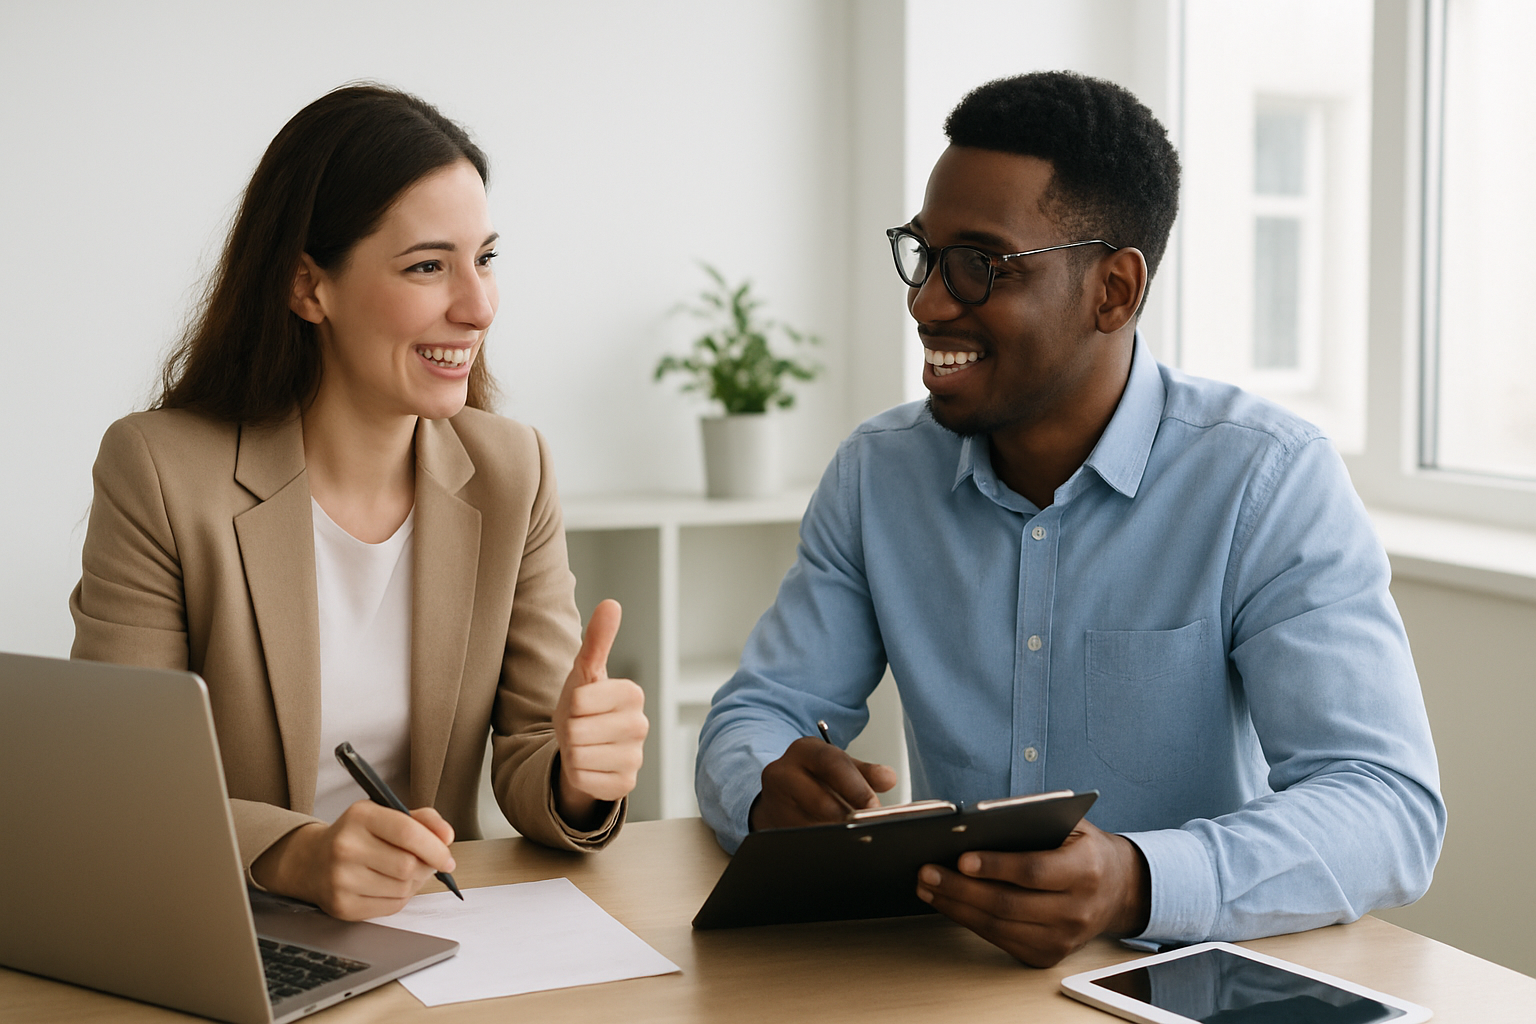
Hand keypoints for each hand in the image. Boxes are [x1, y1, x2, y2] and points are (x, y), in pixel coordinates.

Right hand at [250, 801, 455, 920]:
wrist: (312, 861)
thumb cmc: (357, 836)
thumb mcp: (386, 814)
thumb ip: (422, 819)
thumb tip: (447, 835)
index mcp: (360, 817)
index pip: (408, 832)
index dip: (435, 848)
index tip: (447, 858)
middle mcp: (346, 847)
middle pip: (408, 865)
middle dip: (426, 867)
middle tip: (425, 863)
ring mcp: (341, 879)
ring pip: (403, 888)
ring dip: (413, 883)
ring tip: (401, 872)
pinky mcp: (342, 906)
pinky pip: (391, 907)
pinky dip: (400, 898)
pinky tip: (388, 885)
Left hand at [552, 599, 648, 827]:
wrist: (583, 748)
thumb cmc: (584, 707)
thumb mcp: (584, 673)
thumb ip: (598, 640)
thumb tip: (611, 603)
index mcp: (633, 694)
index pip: (580, 700)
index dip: (571, 706)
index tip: (581, 707)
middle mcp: (640, 726)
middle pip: (578, 730)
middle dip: (570, 732)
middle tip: (580, 729)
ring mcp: (636, 758)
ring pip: (580, 756)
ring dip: (572, 754)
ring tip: (584, 747)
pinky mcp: (625, 785)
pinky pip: (585, 780)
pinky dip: (578, 775)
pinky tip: (590, 767)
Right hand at [749, 735, 897, 830]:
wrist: (779, 794)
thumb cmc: (815, 778)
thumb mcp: (840, 768)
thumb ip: (867, 773)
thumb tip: (889, 778)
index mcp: (805, 750)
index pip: (831, 763)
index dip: (855, 786)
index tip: (873, 806)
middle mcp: (783, 771)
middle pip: (819, 798)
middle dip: (846, 816)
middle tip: (866, 828)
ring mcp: (773, 801)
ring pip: (809, 824)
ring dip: (834, 833)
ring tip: (853, 838)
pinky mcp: (770, 825)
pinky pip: (799, 839)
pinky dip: (821, 844)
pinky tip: (834, 846)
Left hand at [914, 819, 1149, 966]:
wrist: (1118, 889)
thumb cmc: (1084, 849)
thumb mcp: (1069, 825)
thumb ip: (1031, 823)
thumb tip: (973, 824)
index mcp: (1085, 870)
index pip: (1034, 872)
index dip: (996, 866)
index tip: (961, 858)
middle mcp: (1077, 910)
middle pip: (1009, 904)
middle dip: (961, 889)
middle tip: (928, 873)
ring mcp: (1063, 939)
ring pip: (999, 926)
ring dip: (956, 908)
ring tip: (928, 887)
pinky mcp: (1048, 955)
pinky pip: (1001, 940)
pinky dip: (970, 923)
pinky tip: (949, 905)